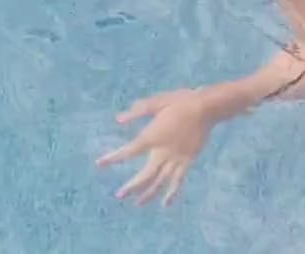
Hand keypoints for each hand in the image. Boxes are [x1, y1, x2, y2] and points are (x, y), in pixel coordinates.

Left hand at [96, 88, 214, 205]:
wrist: (205, 107)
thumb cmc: (179, 101)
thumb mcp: (156, 102)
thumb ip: (137, 110)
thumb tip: (118, 119)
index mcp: (151, 136)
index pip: (128, 151)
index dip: (113, 158)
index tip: (100, 163)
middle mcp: (162, 152)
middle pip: (144, 174)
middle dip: (131, 186)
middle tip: (119, 195)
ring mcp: (175, 158)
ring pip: (159, 181)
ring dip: (148, 193)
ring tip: (137, 203)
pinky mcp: (187, 161)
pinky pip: (177, 181)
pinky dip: (171, 193)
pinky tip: (166, 203)